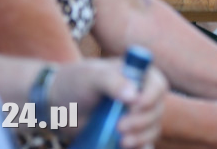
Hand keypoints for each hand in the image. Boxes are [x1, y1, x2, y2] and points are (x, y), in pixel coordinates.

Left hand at [50, 58, 167, 148]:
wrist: (58, 103)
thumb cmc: (76, 82)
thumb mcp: (92, 76)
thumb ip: (112, 81)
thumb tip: (133, 96)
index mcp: (139, 75)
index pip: (157, 86)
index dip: (151, 98)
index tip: (135, 106)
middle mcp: (143, 94)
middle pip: (156, 111)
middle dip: (142, 121)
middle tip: (120, 127)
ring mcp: (137, 115)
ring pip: (152, 128)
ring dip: (141, 137)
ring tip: (122, 142)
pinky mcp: (129, 132)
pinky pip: (143, 141)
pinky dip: (140, 146)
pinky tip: (129, 148)